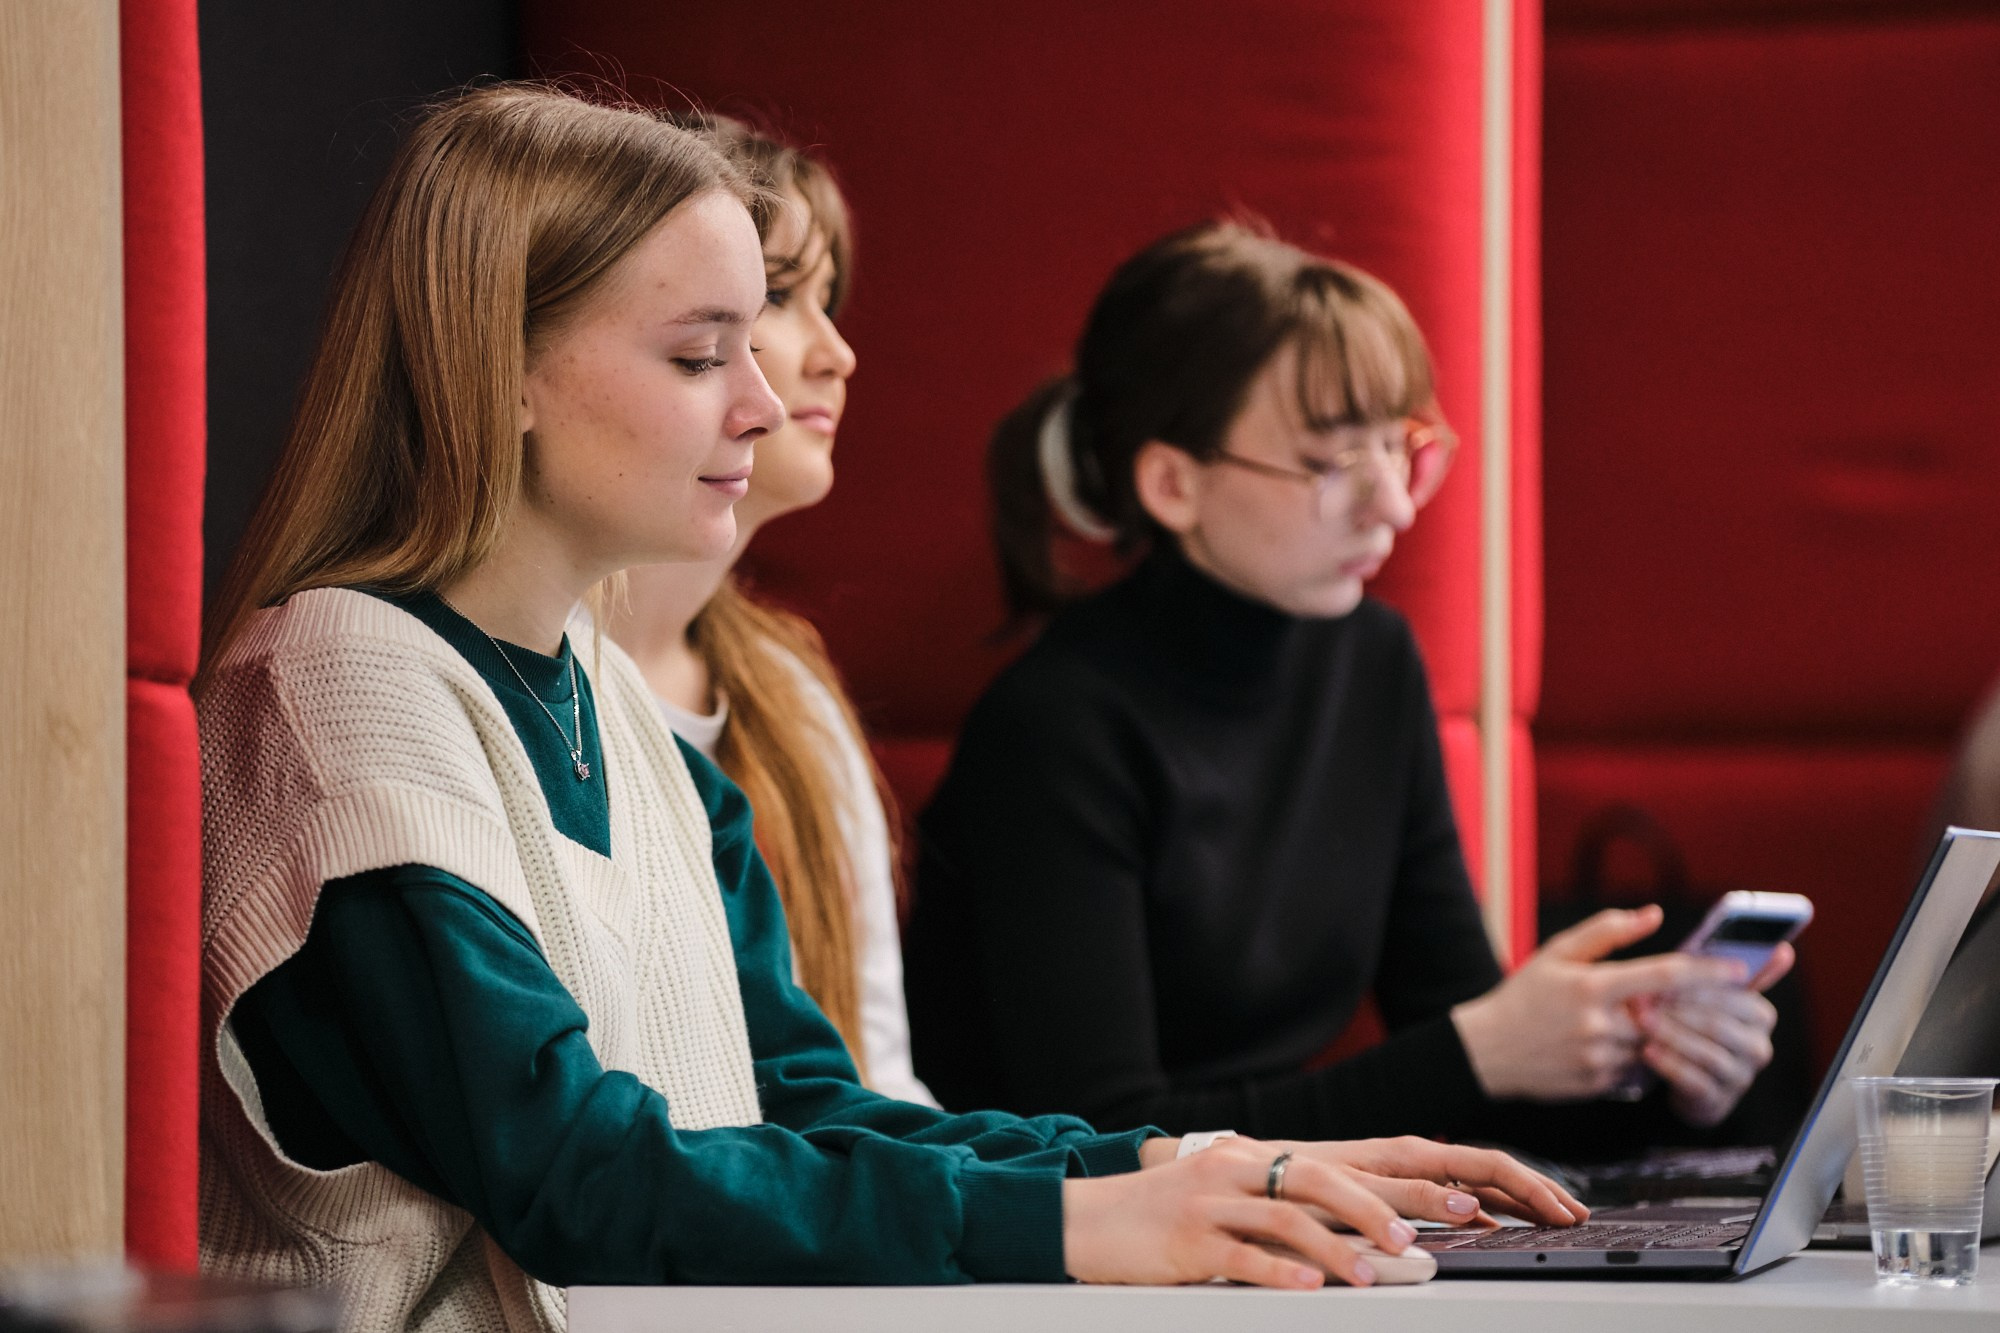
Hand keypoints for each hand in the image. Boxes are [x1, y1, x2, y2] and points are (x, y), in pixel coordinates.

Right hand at [1062, 1135, 1583, 1288]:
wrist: (1090, 1218)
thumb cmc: (1171, 1216)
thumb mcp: (1238, 1197)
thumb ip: (1298, 1205)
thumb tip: (1378, 1227)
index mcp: (1267, 1157)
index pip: (1357, 1161)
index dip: (1417, 1180)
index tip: (1472, 1204)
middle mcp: (1246, 1168)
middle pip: (1327, 1178)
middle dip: (1387, 1209)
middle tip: (1431, 1239)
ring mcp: (1216, 1201)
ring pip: (1290, 1216)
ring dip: (1339, 1248)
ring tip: (1374, 1277)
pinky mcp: (1189, 1238)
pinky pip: (1242, 1254)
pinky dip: (1280, 1272)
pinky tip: (1308, 1289)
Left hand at [1285, 1136, 1587, 1232]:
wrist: (1256, 1173)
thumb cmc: (1299, 1179)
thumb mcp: (1357, 1192)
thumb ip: (1412, 1198)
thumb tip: (1470, 1205)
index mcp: (1409, 1153)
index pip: (1489, 1165)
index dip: (1532, 1188)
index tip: (1564, 1211)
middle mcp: (1412, 1157)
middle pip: (1493, 1170)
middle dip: (1539, 1191)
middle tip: (1577, 1215)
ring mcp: (1407, 1172)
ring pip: (1478, 1183)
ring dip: (1518, 1200)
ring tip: (1553, 1218)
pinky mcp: (1397, 1187)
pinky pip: (1455, 1195)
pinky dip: (1486, 1208)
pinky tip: (1499, 1225)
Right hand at [1450, 906, 1745, 1100]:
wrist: (1486, 1052)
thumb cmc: (1523, 996)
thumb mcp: (1556, 953)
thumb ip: (1607, 931)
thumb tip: (1654, 915)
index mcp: (1592, 986)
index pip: (1664, 975)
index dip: (1708, 971)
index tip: (1740, 969)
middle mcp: (1601, 1024)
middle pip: (1671, 1015)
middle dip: (1698, 1008)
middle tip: (1724, 999)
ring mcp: (1602, 1058)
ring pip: (1658, 1045)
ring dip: (1670, 1034)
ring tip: (1671, 1021)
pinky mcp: (1600, 1084)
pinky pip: (1640, 1070)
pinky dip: (1645, 1056)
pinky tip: (1635, 1045)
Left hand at [1642, 942, 1792, 1126]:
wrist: (1685, 1079)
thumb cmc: (1693, 1025)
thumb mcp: (1707, 997)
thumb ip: (1728, 972)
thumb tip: (1783, 949)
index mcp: (1761, 1015)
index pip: (1732, 996)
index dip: (1693, 986)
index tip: (1660, 976)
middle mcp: (1758, 1047)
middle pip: (1717, 1024)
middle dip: (1677, 1010)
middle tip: (1642, 999)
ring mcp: (1741, 1076)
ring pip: (1706, 1052)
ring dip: (1670, 1035)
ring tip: (1642, 1023)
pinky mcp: (1719, 1100)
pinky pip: (1694, 1080)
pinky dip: (1668, 1064)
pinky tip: (1646, 1051)